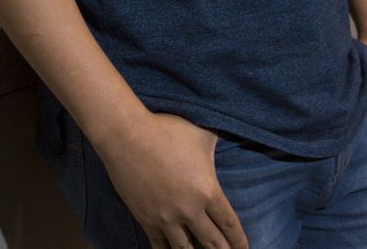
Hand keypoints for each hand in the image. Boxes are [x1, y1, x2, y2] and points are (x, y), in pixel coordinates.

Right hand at [92, 109, 248, 248]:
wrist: (126, 135)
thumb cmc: (166, 129)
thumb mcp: (201, 134)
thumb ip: (216, 146)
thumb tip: (231, 134)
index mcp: (208, 191)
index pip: (230, 225)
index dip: (239, 241)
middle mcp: (190, 210)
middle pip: (213, 242)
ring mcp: (166, 217)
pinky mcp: (145, 218)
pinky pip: (160, 245)